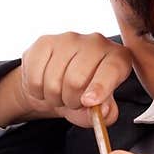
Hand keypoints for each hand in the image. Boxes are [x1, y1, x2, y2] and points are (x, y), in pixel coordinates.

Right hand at [11, 32, 132, 128]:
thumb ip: (106, 114)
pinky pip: (35, 77)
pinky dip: (38, 91)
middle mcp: (96, 42)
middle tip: (73, 102)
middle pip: (76, 80)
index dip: (100, 87)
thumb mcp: (100, 109)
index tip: (88, 102)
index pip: (111, 69)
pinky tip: (46, 85)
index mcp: (117, 57)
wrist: (59, 83)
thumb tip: (103, 110)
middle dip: (71, 101)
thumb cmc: (86, 95)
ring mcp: (69, 39)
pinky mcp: (45, 42)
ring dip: (54, 98)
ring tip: (60, 94)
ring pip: (53, 81)